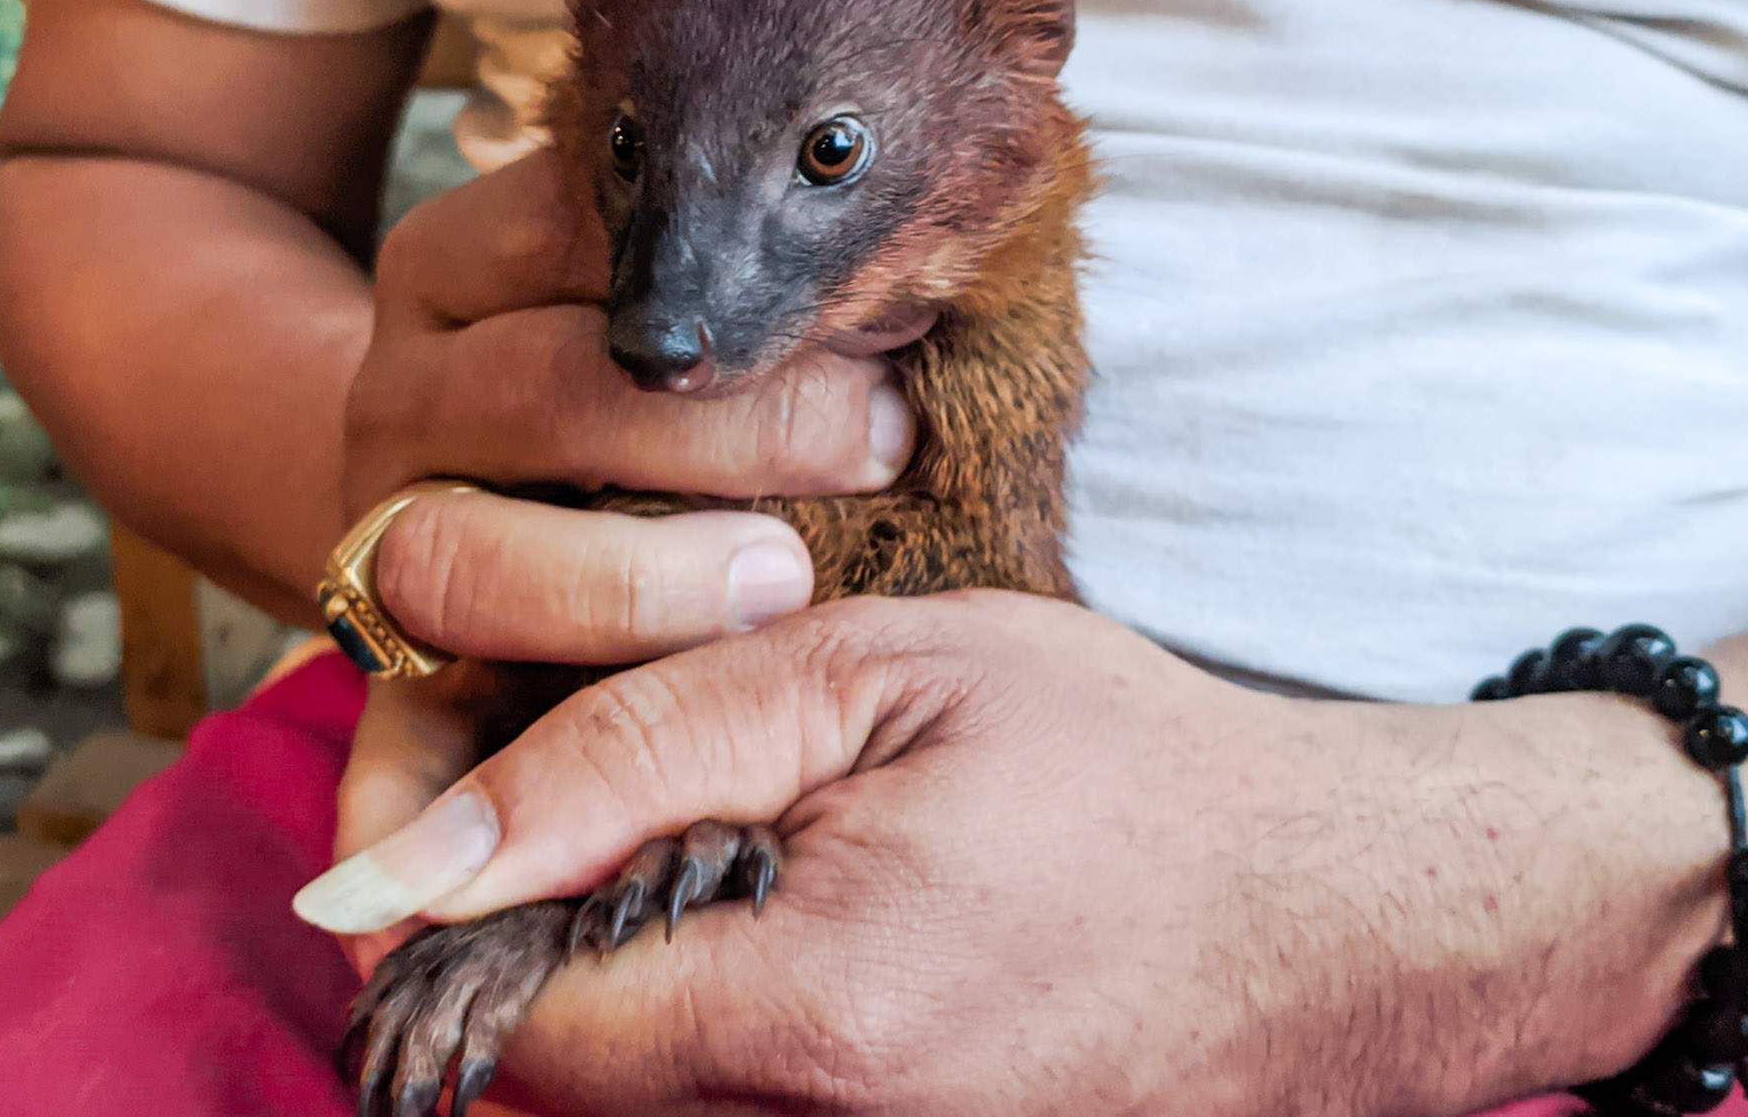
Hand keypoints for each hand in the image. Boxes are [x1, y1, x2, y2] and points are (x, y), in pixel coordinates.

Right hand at [328, 152, 916, 962]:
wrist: (463, 472)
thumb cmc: (657, 395)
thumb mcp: (687, 305)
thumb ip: (760, 291)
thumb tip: (921, 298)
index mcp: (469, 273)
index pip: (586, 240)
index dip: (746, 279)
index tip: (891, 320)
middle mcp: (405, 396)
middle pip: (538, 396)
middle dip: (725, 428)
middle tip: (876, 447)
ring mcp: (381, 534)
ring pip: (457, 557)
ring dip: (627, 583)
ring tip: (777, 590)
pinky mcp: (386, 674)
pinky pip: (392, 745)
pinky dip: (428, 806)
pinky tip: (471, 854)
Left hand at [328, 592, 1733, 1115]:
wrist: (1349, 911)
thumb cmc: (1131, 767)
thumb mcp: (876, 674)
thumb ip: (628, 753)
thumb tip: (398, 871)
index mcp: (811, 1020)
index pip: (507, 1035)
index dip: (464, 927)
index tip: (488, 835)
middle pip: (573, 1084)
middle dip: (561, 949)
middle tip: (646, 821)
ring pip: (658, 1102)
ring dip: (649, 984)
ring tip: (757, 861)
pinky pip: (754, 1110)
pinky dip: (737, 1020)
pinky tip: (819, 928)